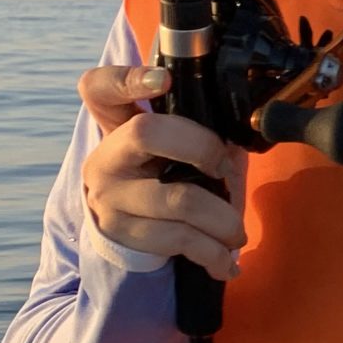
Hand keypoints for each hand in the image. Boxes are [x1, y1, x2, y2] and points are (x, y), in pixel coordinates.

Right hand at [78, 63, 247, 280]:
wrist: (127, 234)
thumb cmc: (165, 179)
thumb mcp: (172, 149)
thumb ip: (194, 131)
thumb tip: (242, 134)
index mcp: (116, 124)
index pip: (100, 87)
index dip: (127, 78)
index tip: (163, 80)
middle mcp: (105, 156)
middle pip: (147, 132)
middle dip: (203, 147)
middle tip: (225, 170)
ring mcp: (109, 196)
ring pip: (179, 200)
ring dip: (223, 219)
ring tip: (237, 232)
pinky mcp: (123, 232)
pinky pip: (179, 239)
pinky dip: (213, 254)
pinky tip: (226, 264)